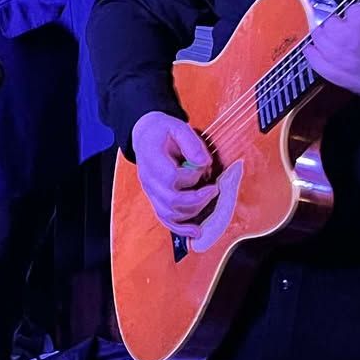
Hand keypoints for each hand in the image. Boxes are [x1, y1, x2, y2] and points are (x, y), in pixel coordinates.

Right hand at [129, 111, 219, 238]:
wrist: (145, 135)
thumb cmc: (163, 131)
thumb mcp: (177, 127)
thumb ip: (191, 143)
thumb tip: (204, 163)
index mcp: (152, 160)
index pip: (171, 177)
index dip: (191, 176)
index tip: (204, 167)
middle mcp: (148, 180)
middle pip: (172, 200)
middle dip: (197, 199)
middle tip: (215, 189)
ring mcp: (150, 192)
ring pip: (169, 213)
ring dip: (192, 214)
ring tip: (209, 206)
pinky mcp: (155, 199)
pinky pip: (165, 218)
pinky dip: (180, 228)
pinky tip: (195, 232)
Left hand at [303, 0, 359, 105]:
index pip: (357, 13)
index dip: (358, 10)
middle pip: (335, 28)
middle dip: (339, 21)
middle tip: (349, 23)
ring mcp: (355, 70)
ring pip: (324, 45)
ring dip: (325, 34)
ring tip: (335, 33)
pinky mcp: (347, 82)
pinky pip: (320, 67)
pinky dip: (314, 54)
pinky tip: (315, 46)